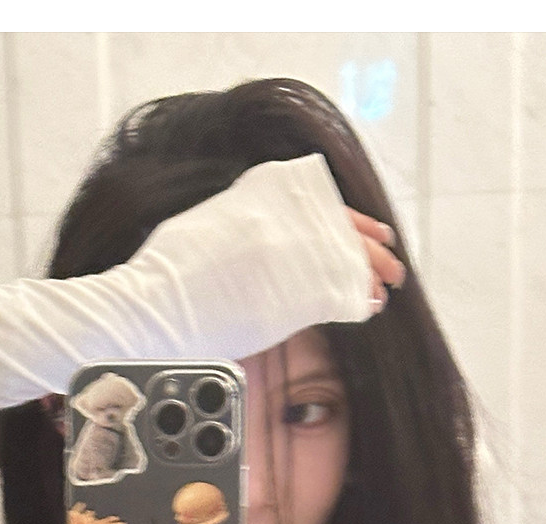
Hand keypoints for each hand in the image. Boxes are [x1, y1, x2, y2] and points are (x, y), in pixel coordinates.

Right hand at [119, 155, 405, 359]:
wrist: (153, 304)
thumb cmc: (167, 270)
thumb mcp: (210, 220)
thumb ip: (245, 217)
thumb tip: (261, 226)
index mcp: (263, 196)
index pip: (326, 204)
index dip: (354, 222)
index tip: (373, 231)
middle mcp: (284, 221)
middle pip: (344, 231)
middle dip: (371, 250)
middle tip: (392, 264)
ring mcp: (290, 258)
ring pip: (347, 262)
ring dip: (369, 274)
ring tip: (386, 283)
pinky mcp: (290, 299)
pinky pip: (337, 295)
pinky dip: (355, 299)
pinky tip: (366, 304)